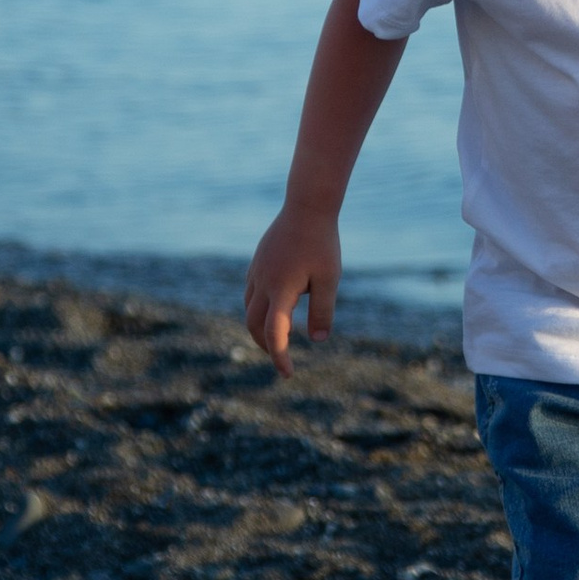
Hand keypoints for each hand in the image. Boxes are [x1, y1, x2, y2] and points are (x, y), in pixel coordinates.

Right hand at [246, 201, 340, 372]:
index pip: (274, 333)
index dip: (279, 357)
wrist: (308, 205)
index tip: (288, 374)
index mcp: (281, 290)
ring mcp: (257, 271)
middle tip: (282, 358)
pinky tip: (274, 307)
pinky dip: (258, 307)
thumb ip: (323, 310)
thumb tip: (317, 340)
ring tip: (277, 335)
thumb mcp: (330, 279)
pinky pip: (251, 292)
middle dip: (265, 345)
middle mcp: (263, 283)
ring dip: (259, 326)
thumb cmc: (322, 243)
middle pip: (253, 325)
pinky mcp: (257, 262)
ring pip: (248, 308)